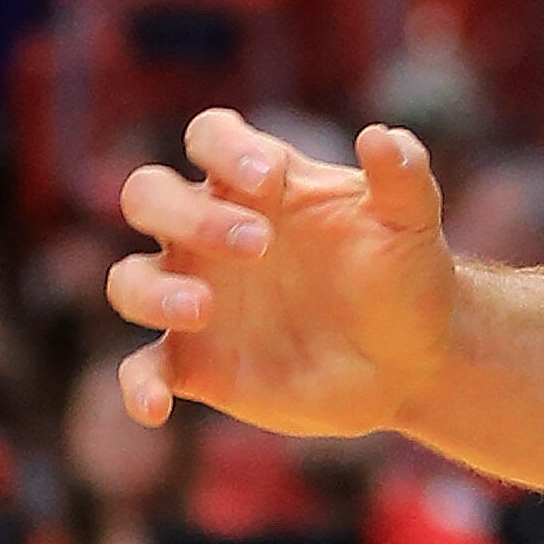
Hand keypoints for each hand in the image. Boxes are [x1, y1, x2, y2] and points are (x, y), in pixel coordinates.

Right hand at [111, 109, 455, 437]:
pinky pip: (141, 369)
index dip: (225, 148)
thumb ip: (403, 176)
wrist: (411, 362)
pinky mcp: (196, 364)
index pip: (210, 137)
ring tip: (203, 308)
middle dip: (188, 214)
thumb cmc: (406, 276)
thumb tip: (382, 135)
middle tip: (258, 246)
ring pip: (130, 279)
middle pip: (149, 195)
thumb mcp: (413, 224)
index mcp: (260, 185)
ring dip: (154, 291)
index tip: (267, 181)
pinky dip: (136, 386)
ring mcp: (198, 298)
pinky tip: (157, 407)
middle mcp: (213, 234)